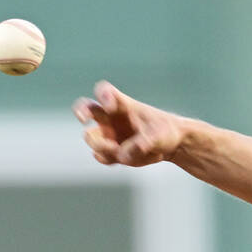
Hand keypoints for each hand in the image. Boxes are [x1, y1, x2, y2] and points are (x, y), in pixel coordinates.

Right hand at [75, 82, 189, 167]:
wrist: (170, 145)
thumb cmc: (164, 131)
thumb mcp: (159, 135)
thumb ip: (142, 143)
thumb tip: (123, 155)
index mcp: (122, 105)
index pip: (105, 92)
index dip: (102, 96)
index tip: (109, 105)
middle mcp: (110, 118)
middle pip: (87, 108)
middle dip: (81, 111)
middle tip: (83, 119)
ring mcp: (109, 135)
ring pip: (91, 138)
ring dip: (101, 145)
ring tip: (118, 150)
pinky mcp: (111, 152)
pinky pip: (101, 156)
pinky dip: (108, 159)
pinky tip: (123, 158)